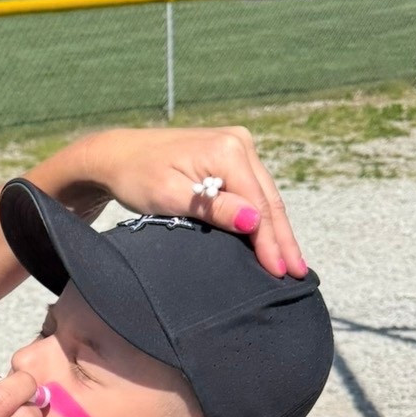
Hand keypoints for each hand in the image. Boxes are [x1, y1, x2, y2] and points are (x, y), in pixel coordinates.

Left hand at [61, 126, 305, 279]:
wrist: (117, 155)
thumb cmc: (137, 177)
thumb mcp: (171, 197)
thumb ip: (214, 209)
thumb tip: (254, 221)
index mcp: (227, 151)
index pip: (257, 204)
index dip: (269, 241)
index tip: (280, 272)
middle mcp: (239, 142)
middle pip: (267, 200)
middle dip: (282, 239)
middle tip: (298, 273)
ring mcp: (238, 145)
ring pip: (264, 195)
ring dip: (277, 230)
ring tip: (292, 262)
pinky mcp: (232, 153)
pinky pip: (253, 190)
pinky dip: (263, 216)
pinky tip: (273, 237)